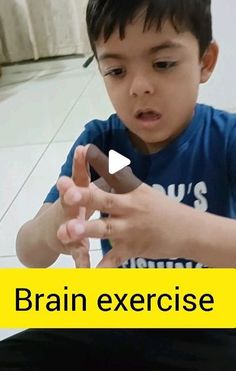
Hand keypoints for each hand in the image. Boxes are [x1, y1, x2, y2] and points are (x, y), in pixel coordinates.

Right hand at [56, 145, 90, 267]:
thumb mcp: (84, 191)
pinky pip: (77, 254)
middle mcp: (69, 208)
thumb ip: (99, 176)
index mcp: (77, 192)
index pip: (79, 174)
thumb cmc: (74, 206)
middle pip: (69, 198)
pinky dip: (81, 263)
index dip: (80, 162)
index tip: (82, 149)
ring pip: (68, 227)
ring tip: (67, 230)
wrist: (52, 232)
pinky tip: (85, 271)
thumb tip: (114, 158)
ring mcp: (67, 227)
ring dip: (71, 228)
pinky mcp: (70, 246)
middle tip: (65, 185)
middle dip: (69, 192)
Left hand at [59, 145, 184, 266]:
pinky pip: (113, 260)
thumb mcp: (142, 190)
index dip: (99, 162)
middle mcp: (129, 208)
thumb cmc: (161, 208)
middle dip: (85, 198)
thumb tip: (103, 158)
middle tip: (67, 195)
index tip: (84, 150)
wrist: (188, 231)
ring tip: (65, 231)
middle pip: (104, 201)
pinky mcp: (131, 249)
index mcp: (131, 191)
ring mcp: (129, 230)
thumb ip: (120, 178)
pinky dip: (101, 268)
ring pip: (104, 230)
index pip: (115, 173)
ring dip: (85, 230)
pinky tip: (86, 274)